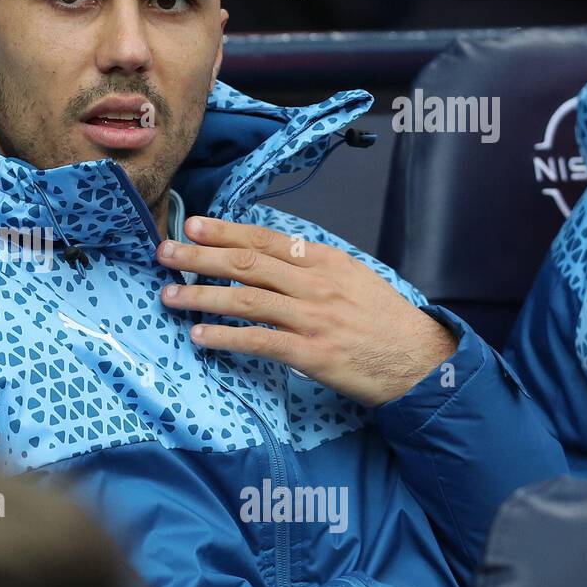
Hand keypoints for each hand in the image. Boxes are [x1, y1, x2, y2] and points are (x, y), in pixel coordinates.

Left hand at [158, 216, 458, 406]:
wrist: (422, 362)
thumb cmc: (384, 321)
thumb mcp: (354, 278)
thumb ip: (313, 267)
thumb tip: (271, 255)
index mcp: (326, 261)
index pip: (266, 239)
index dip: (225, 231)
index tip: (193, 224)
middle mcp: (316, 284)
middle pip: (247, 264)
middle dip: (200, 256)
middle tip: (164, 253)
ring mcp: (313, 318)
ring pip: (246, 300)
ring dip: (202, 297)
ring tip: (168, 297)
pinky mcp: (312, 353)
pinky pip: (259, 341)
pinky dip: (225, 337)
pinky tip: (200, 336)